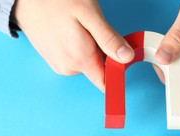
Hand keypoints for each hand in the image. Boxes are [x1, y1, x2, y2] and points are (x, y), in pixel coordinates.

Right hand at [12, 0, 133, 91]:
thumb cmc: (55, 0)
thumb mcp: (89, 14)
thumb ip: (108, 39)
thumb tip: (127, 58)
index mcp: (80, 59)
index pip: (106, 83)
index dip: (117, 71)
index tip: (120, 56)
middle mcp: (68, 68)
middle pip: (98, 70)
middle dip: (103, 53)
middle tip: (95, 30)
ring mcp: (58, 64)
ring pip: (86, 63)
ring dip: (89, 48)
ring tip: (78, 27)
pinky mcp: (52, 59)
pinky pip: (74, 58)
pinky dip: (78, 47)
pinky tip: (70, 30)